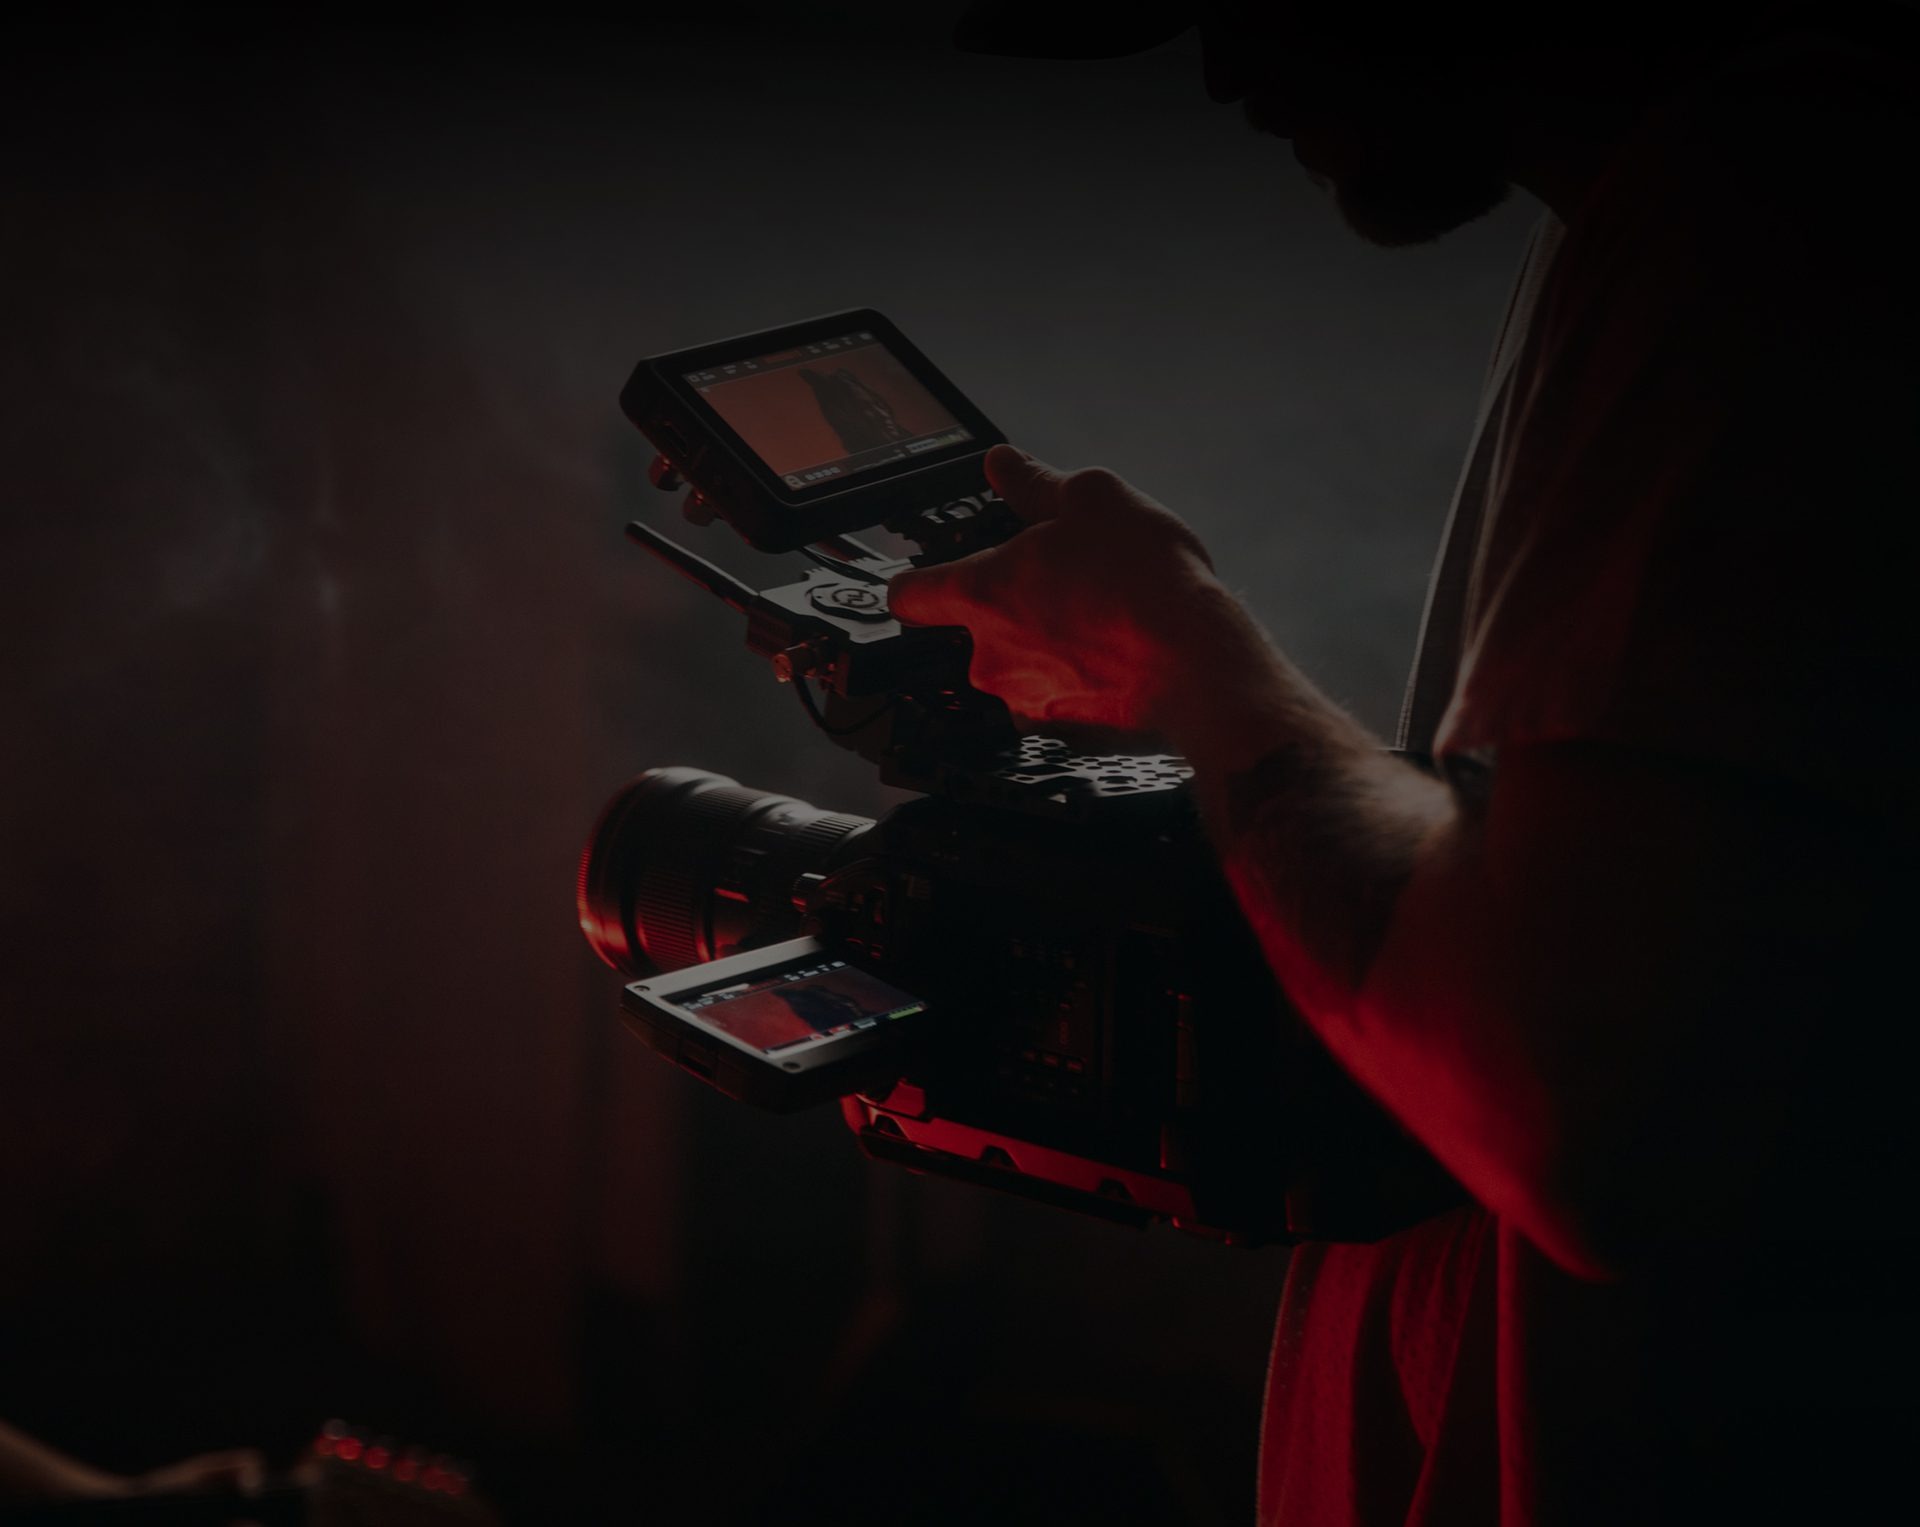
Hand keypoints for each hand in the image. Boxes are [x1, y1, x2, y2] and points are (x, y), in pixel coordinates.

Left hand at [889, 445, 1251, 733]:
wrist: (1200, 666)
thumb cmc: (1144, 581)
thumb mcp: (1093, 498)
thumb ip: (1034, 482)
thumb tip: (1002, 464)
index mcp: (982, 594)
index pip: (909, 594)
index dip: (917, 582)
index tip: (930, 579)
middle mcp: (990, 657)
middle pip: (978, 629)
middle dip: (1015, 607)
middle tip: (1068, 584)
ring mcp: (1025, 701)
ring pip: (1022, 666)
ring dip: (1048, 647)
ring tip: (1103, 621)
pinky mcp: (1063, 736)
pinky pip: (1059, 699)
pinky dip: (1080, 682)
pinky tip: (1119, 659)